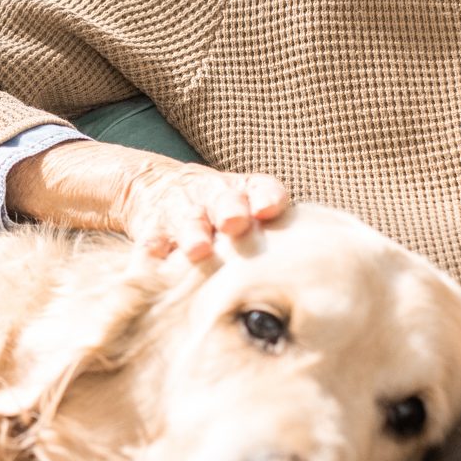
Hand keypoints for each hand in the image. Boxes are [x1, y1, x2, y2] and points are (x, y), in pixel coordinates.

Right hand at [117, 162, 289, 263]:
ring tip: (198, 249)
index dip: (266, 196)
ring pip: (187, 219)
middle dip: (230, 210)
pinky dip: (152, 251)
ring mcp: (180, 211)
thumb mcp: (241, 209)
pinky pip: (151, 240)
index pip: (260, 188)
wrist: (151, 186)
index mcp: (241, 191)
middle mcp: (211, 196)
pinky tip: (154, 261)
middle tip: (235, 223)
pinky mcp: (152, 230)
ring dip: (193, 232)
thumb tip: (309, 273)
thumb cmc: (215, 210)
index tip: (268, 210)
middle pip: (223, 199)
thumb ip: (270, 234)